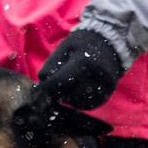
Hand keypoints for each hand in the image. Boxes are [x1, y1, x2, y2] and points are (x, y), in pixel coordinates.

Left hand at [11, 28, 126, 147]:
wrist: (111, 42)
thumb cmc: (82, 44)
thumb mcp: (64, 48)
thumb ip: (51, 65)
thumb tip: (40, 85)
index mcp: (84, 62)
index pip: (60, 82)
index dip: (46, 89)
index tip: (36, 92)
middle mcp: (96, 77)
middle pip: (68, 95)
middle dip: (57, 92)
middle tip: (54, 84)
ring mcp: (104, 88)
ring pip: (77, 103)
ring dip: (68, 97)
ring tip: (69, 83)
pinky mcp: (107, 94)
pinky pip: (88, 105)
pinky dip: (79, 101)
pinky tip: (77, 89)